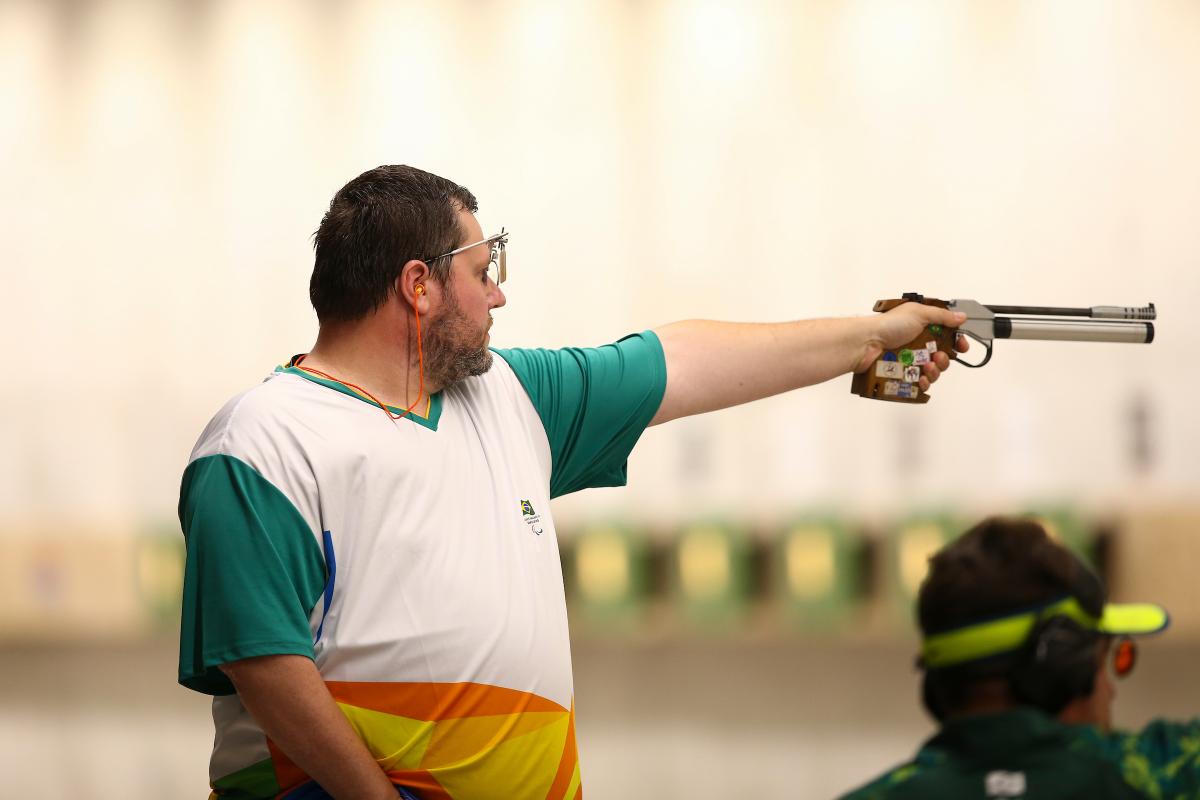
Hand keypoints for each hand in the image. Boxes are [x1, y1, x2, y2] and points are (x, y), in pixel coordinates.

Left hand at [855, 303, 969, 391]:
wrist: (866, 343)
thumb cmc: (888, 325)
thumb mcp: (918, 313)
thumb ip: (941, 316)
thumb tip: (960, 317)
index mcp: (922, 327)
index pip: (946, 336)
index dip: (956, 342)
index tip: (962, 346)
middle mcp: (917, 344)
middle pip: (942, 356)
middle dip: (945, 358)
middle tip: (939, 356)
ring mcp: (910, 360)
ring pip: (933, 371)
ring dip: (935, 371)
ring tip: (927, 367)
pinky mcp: (903, 374)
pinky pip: (919, 383)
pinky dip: (924, 382)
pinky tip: (922, 378)